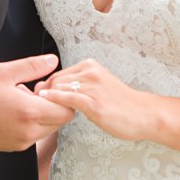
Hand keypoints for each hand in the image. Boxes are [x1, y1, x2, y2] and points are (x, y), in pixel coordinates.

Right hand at [0, 54, 74, 151]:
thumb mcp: (3, 72)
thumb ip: (32, 66)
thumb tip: (52, 61)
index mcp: (29, 113)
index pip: (67, 110)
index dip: (62, 96)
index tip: (47, 86)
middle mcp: (27, 132)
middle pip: (61, 121)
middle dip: (54, 105)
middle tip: (35, 91)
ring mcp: (20, 143)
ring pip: (48, 129)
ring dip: (43, 115)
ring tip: (22, 100)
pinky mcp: (12, 147)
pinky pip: (33, 136)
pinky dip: (32, 124)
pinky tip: (14, 111)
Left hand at [35, 59, 151, 142]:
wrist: (144, 114)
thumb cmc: (121, 104)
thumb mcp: (98, 86)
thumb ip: (79, 85)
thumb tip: (54, 90)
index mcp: (90, 66)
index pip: (57, 74)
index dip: (46, 88)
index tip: (40, 100)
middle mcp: (90, 72)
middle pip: (54, 80)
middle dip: (43, 93)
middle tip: (35, 107)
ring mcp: (92, 87)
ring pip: (58, 88)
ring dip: (45, 100)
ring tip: (39, 111)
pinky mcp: (94, 103)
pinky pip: (67, 98)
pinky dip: (52, 99)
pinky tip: (43, 102)